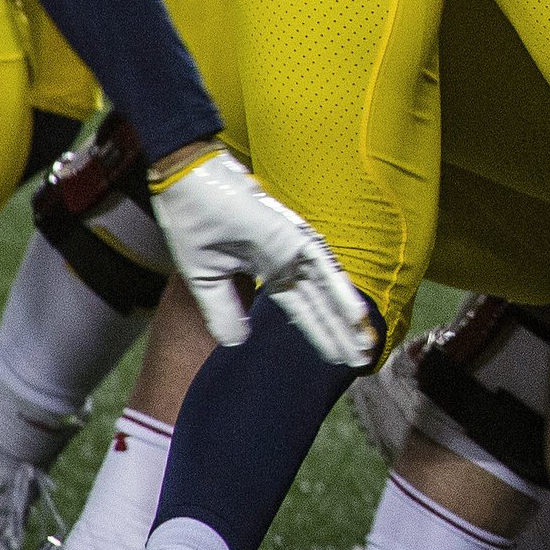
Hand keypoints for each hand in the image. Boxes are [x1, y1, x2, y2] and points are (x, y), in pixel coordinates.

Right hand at [148, 143, 375, 366]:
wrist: (186, 188)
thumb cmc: (195, 225)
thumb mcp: (207, 281)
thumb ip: (223, 311)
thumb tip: (239, 342)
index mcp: (269, 271)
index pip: (301, 309)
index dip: (319, 332)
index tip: (336, 357)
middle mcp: (288, 262)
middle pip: (319, 306)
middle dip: (338, 335)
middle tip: (361, 362)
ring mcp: (293, 250)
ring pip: (326, 292)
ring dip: (345, 322)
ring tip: (363, 350)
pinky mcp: (293, 238)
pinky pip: (323, 268)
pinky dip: (340, 292)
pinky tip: (356, 316)